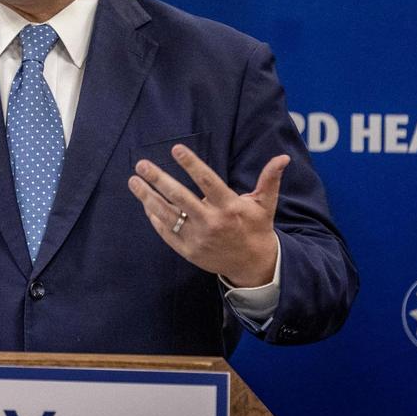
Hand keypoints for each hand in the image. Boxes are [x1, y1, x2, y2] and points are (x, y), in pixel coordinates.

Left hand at [127, 144, 285, 287]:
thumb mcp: (264, 204)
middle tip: (142, 164)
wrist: (253, 266)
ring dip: (148, 197)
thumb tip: (283, 158)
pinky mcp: (188, 250)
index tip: (176, 149)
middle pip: (180, 197)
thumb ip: (269, 180)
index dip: (191, 164)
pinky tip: (145, 202)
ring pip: (167, 214)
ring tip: (133, 181)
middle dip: (158, 180)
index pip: (207, 181)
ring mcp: (197, 238)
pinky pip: (166, 232)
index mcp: (229, 207)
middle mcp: (211, 222)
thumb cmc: (256, 228)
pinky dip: (154, 217)